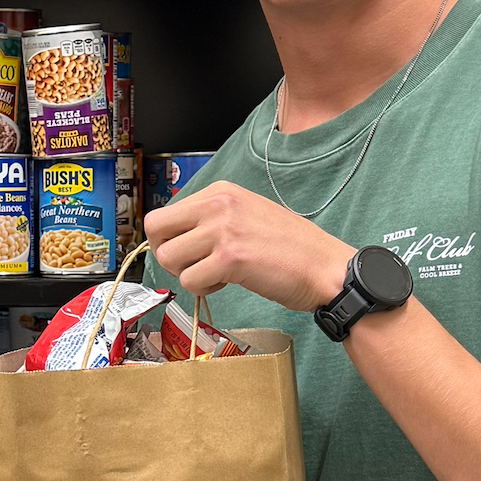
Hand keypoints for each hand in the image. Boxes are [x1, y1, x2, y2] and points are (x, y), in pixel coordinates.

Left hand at [145, 180, 355, 312]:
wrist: (324, 268)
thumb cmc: (290, 248)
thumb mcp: (247, 215)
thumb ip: (212, 219)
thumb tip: (175, 236)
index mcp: (221, 191)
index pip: (165, 213)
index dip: (170, 239)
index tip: (189, 252)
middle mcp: (217, 204)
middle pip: (155, 230)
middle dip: (167, 255)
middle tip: (191, 267)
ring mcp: (222, 229)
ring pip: (169, 258)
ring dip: (187, 275)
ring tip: (216, 275)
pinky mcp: (229, 259)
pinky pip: (190, 281)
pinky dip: (204, 290)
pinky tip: (229, 283)